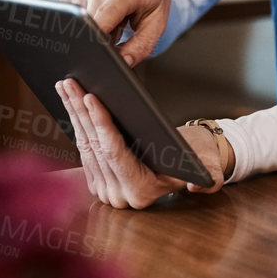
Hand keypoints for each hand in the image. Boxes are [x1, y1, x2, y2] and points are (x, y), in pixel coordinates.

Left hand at [56, 78, 226, 208]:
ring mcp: (104, 189)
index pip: (113, 153)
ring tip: (66, 85)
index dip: (101, 124)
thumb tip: (199, 186)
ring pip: (83, 145)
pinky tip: (70, 100)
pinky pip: (83, 147)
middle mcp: (118, 195)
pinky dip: (77, 121)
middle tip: (71, 82)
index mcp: (141, 192)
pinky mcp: (97, 179)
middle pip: (93, 146)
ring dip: (73, 113)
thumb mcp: (209, 169)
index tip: (91, 96)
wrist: (190, 166)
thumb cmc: (198, 161)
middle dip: (81, 111)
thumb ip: (210, 181)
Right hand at [60, 0, 170, 65]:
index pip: (100, 22)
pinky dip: (85, 22)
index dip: (98, 43)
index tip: (101, 57)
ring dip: (94, 29)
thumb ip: (141, 45)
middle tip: (119, 32)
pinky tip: (100, 13)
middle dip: (100, 40)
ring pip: (78, 25)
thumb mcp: (157, 21)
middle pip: (86, 28)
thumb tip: (122, 63)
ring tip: (112, 20)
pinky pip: (72, 16)